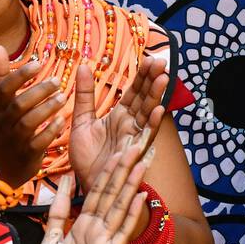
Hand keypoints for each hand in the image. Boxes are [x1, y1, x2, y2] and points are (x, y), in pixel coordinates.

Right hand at [0, 44, 65, 186]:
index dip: (20, 75)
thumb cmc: (2, 129)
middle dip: (37, 92)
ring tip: (62, 98)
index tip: (38, 63)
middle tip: (57, 81)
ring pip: (28, 123)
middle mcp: (3, 123)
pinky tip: (62, 121)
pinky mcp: (26, 156)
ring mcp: (14, 140)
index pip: (4, 88)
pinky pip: (38, 143)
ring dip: (46, 109)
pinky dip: (49, 131)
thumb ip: (0, 76)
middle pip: (18, 105)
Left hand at [28, 143, 153, 243]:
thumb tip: (66, 180)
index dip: (106, 172)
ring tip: (140, 163)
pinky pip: (121, 231)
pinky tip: (141, 197)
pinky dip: (131, 214)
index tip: (116, 152)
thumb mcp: (51, 234)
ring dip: (130, 185)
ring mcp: (105, 242)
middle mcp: (97, 230)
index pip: (97, 193)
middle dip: (121, 171)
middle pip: (111, 195)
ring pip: (119, 207)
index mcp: (82, 225)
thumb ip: (59, 208)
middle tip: (133, 147)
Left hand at [69, 58, 166, 191]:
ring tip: (163, 78)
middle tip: (160, 62)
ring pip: (148, 114)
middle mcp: (130, 125)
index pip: (134, 92)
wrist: (85, 184)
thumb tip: (83, 66)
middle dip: (153, 81)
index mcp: (119, 116)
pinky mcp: (133, 153)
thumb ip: (85, 95)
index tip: (149, 59)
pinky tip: (158, 110)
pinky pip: (145, 137)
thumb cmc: (87, 158)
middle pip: (144, 99)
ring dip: (156, 97)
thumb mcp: (81, 122)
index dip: (142, 76)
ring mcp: (134, 138)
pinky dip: (152, 124)